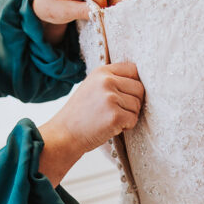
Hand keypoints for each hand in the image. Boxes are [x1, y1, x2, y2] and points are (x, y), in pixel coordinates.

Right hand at [38, 62, 143, 184]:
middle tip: (117, 111)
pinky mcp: (115, 116)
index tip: (125, 95)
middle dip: (133, 102)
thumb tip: (138, 81)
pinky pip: (133, 119)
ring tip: (110, 119)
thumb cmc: (80, 114)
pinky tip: (111, 127)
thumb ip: (112, 80)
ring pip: (137, 105)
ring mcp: (111, 98)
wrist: (65, 133)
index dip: (133, 84)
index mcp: (102, 72)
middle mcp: (107, 81)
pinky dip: (126, 126)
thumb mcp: (92, 86)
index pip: (133, 69)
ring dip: (129, 115)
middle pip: (139, 88)